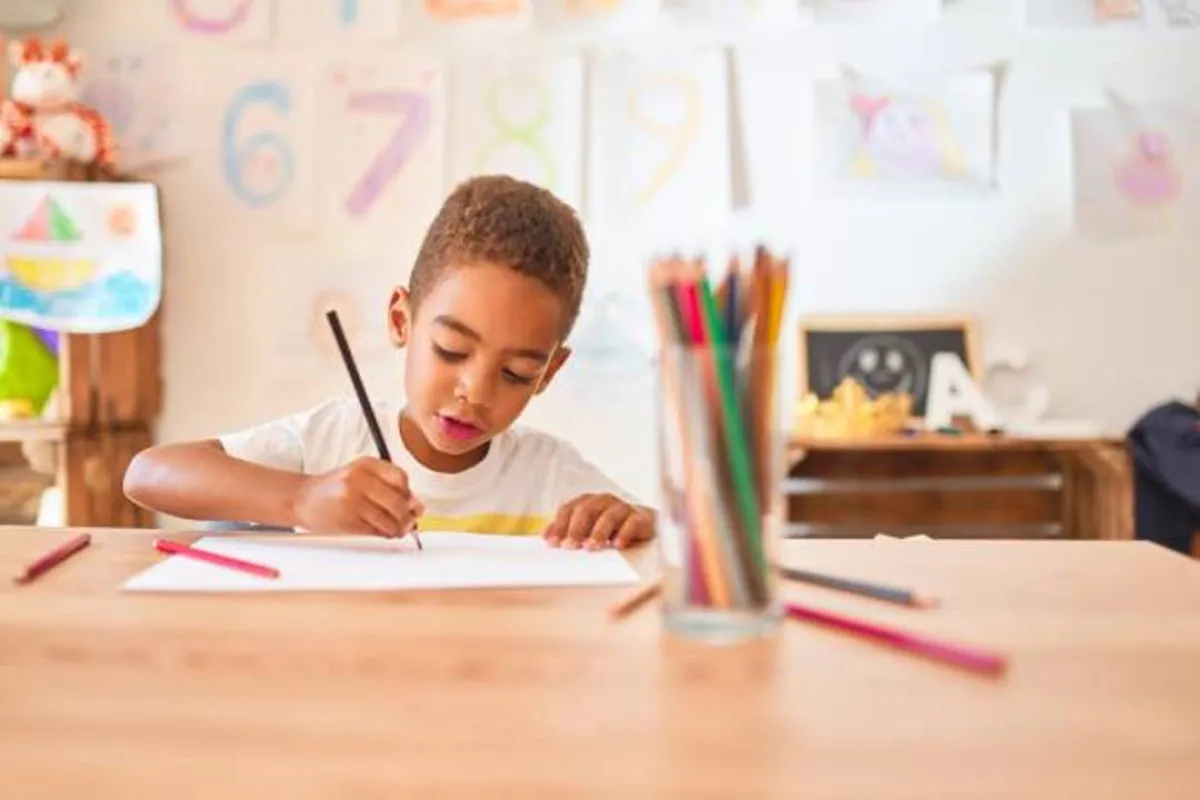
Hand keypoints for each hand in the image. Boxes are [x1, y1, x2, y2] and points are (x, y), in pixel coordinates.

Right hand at [290, 457, 423, 537]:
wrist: (302, 498)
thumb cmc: (335, 488)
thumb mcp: (360, 476)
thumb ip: (388, 486)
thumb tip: (416, 506)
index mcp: (365, 464)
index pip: (401, 478)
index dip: (409, 494)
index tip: (410, 502)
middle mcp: (358, 479)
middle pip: (397, 501)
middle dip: (407, 516)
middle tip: (409, 522)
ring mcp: (351, 499)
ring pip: (388, 519)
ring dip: (397, 529)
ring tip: (396, 530)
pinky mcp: (346, 519)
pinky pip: (374, 530)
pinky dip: (383, 534)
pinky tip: (382, 532)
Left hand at [543, 494, 653, 550]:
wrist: (642, 524)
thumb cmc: (610, 528)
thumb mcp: (587, 529)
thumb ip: (569, 531)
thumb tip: (547, 539)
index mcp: (587, 502)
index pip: (568, 510)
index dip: (559, 525)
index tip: (552, 542)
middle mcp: (603, 501)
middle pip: (586, 510)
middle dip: (576, 529)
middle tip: (570, 546)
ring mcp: (622, 508)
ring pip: (608, 516)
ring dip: (598, 532)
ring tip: (591, 546)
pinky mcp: (640, 518)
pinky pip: (631, 523)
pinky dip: (624, 534)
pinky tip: (617, 545)